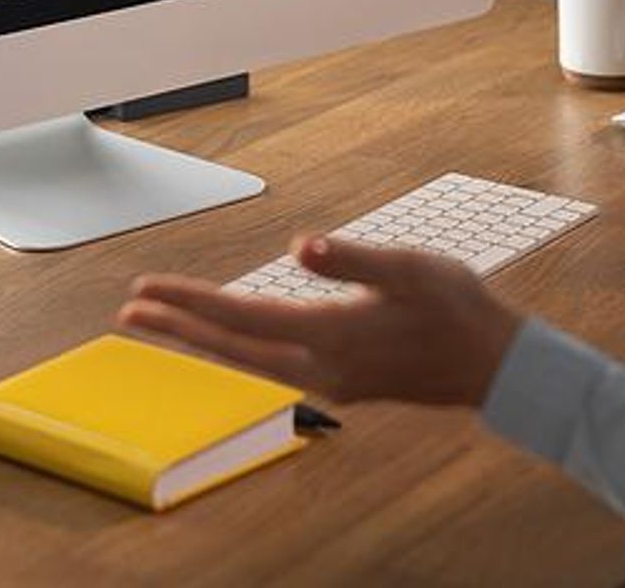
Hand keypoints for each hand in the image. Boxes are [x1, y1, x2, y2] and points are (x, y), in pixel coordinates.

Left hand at [117, 235, 523, 406]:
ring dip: (204, 338)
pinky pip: (273, 362)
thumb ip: (352, 259)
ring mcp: (330, 378)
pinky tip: (231, 335)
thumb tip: (301, 246)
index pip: (241, 319)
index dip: (190, 305)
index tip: (146, 293)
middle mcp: (321, 367)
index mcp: (331, 336)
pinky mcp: (342, 379)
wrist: (496, 365)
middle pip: (232, 347)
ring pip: (249, 358)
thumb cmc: (458, 309)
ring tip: (163, 322)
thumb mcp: (409, 269)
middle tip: (128, 312)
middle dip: (178, 328)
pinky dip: (239, 345)